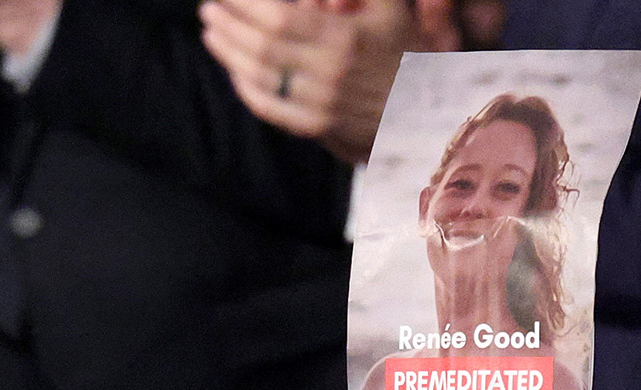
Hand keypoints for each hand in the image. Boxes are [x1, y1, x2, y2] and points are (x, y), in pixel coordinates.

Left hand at [199, 0, 455, 164]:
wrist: (432, 111)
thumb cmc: (410, 53)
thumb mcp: (393, 9)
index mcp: (345, 40)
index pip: (280, 17)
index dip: (246, 3)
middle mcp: (331, 73)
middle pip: (262, 45)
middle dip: (228, 24)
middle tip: (208, 8)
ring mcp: (324, 104)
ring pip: (260, 76)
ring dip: (228, 52)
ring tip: (211, 33)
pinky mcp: (320, 127)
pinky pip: (271, 108)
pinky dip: (246, 89)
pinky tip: (234, 71)